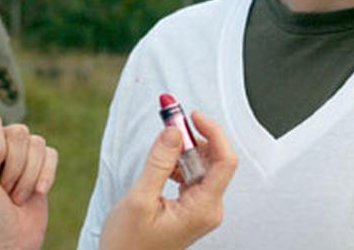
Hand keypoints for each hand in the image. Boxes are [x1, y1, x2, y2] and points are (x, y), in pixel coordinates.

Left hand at [0, 114, 58, 249]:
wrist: (10, 239)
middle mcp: (0, 145)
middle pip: (19, 132)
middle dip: (14, 167)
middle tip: (3, 190)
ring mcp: (22, 155)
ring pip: (37, 143)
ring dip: (28, 176)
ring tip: (16, 196)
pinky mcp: (42, 165)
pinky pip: (52, 154)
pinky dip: (46, 175)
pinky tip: (38, 192)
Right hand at [99, 111, 237, 249]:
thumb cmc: (128, 245)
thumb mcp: (139, 199)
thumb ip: (159, 163)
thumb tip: (174, 131)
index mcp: (203, 208)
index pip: (225, 161)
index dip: (212, 132)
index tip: (191, 116)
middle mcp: (208, 208)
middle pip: (214, 160)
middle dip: (192, 138)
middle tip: (169, 122)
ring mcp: (201, 208)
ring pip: (202, 165)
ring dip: (183, 150)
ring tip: (160, 148)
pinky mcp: (191, 207)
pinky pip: (192, 175)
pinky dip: (178, 163)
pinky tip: (161, 166)